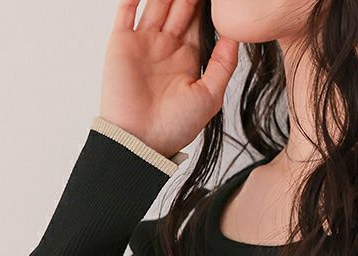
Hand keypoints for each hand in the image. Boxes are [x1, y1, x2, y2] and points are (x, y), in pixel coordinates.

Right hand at [99, 0, 239, 157]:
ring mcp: (143, 42)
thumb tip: (236, 34)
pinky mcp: (121, 43)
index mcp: (187, 56)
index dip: (206, 5)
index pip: (198, 19)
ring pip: (156, 2)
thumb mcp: (209, 96)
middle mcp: (166, 45)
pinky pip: (126, 10)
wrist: (141, 140)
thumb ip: (223, 64)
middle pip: (179, 5)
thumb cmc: (176, 126)